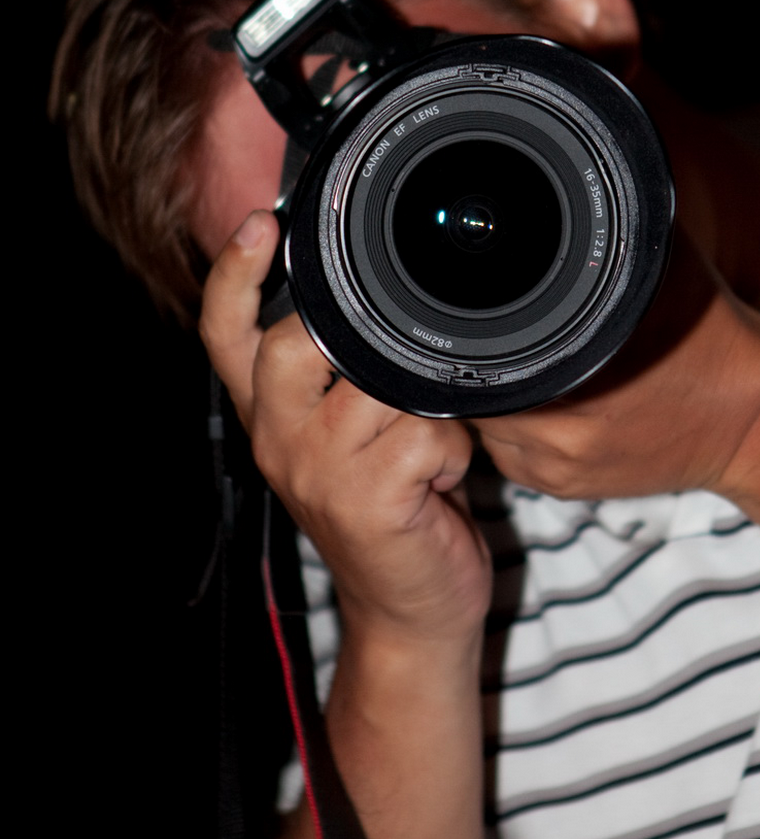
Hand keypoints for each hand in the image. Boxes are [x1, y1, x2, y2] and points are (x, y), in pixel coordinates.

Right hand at [199, 210, 491, 647]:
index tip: (262, 224)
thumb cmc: (399, 514)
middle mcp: (278, 439)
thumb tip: (380, 308)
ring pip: (384, 384)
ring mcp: (317, 470)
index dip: (236, 277)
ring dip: (428, 412)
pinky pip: (426, 431)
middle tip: (394, 389)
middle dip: (360, 347)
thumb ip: (346, 380)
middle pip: (298, 342)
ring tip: (427, 454)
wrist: (412, 614)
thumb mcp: (355, 440)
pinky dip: (452, 452)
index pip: (228, 335)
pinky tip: (440, 484)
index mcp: (271, 418)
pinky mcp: (365, 499)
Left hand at [477, 228, 759, 499]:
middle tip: (509, 332)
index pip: (482, 357)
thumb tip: (565, 185)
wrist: (753, 418)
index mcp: (577, 376)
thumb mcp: (659, 266)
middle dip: (486, 361)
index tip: (477, 306)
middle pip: (477, 392)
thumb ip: (606, 236)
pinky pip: (509, 452)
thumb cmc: (707, 335)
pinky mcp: (565, 490)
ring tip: (532, 363)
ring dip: (498, 395)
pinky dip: (516, 423)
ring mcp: (560, 470)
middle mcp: (562, 433)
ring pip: (485, 425)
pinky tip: (548, 398)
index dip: (473, 332)